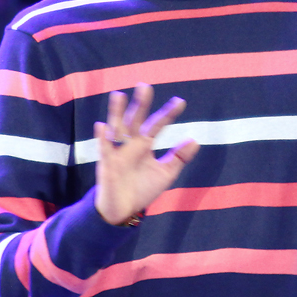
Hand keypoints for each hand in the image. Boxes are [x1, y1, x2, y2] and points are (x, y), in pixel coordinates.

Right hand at [93, 83, 199, 225]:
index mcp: (145, 144)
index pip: (157, 125)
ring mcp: (118, 152)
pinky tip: (102, 125)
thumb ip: (179, 158)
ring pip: (117, 129)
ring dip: (117, 113)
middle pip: (136, 120)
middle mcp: (131, 144)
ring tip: (118, 95)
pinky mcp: (107, 165)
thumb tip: (194, 140)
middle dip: (140, 104)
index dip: (168, 114)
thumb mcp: (165, 173)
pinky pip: (104, 149)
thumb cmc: (142, 189)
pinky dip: (102, 138)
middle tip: (144, 86)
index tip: (180, 102)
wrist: (123, 211)